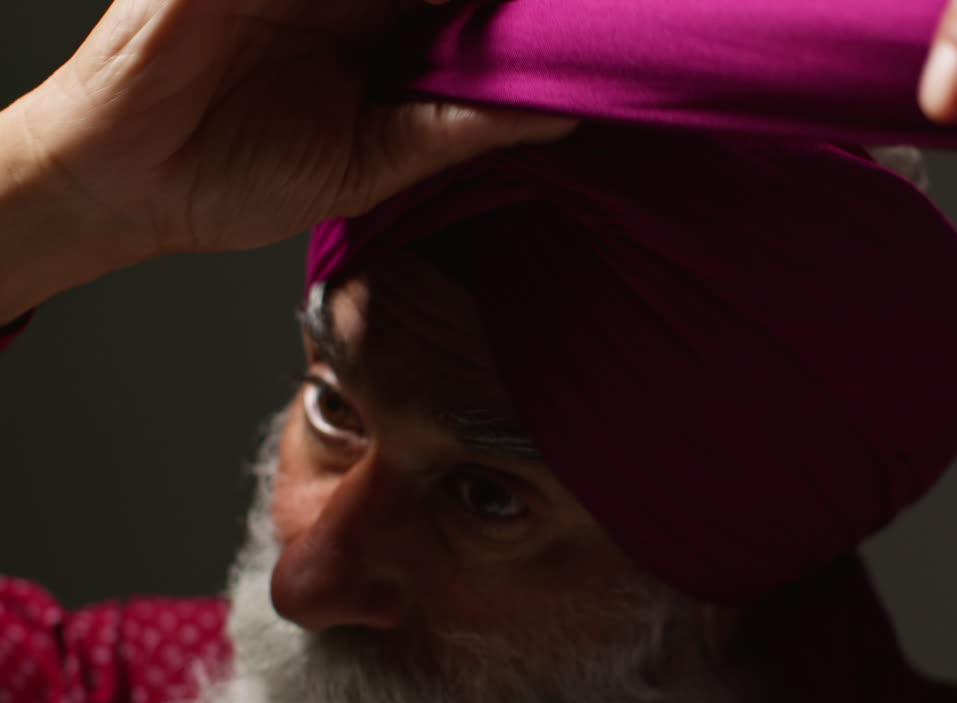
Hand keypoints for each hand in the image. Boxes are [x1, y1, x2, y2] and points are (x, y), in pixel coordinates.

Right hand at [9, 0, 573, 261]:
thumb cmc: (236, 177)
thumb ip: (458, 128)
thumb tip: (558, 117)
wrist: (126, 182)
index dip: (515, 7)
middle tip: (570, 5)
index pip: (464, 3)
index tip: (582, 16)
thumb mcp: (370, 162)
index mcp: (382, 35)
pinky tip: (417, 2)